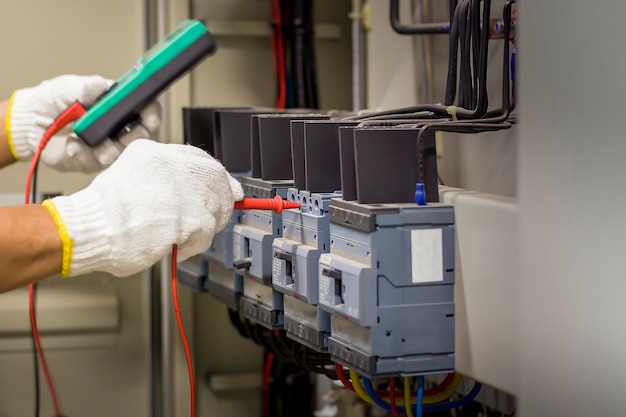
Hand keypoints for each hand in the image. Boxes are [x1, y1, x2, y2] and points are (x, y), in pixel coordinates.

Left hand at [6, 74, 160, 172]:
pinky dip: (82, 154)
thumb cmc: (53, 100)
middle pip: (141, 136)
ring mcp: (106, 146)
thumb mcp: (71, 85)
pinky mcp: (91, 161)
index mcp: (118, 106)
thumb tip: (107, 88)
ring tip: (85, 139)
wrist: (29, 121)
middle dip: (132, 136)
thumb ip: (90, 86)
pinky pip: (95, 163)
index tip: (149, 117)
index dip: (152, 114)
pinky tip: (71, 145)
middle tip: (120, 134)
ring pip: (120, 154)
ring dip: (105, 148)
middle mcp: (116, 127)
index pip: (146, 110)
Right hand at [41, 139, 243, 276]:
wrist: (87, 230)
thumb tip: (200, 191)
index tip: (228, 188)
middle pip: (216, 178)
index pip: (200, 158)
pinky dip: (194, 244)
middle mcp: (170, 165)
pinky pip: (206, 233)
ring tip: (181, 235)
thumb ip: (164, 180)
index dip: (219, 176)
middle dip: (222, 200)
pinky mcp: (187, 216)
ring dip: (204, 226)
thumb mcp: (132, 177)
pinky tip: (175, 246)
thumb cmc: (104, 214)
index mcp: (154, 153)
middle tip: (215, 217)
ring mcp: (181, 190)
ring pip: (214, 208)